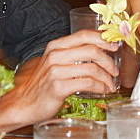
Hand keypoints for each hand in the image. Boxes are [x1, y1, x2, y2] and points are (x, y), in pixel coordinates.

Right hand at [2, 29, 119, 122]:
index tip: (115, 46)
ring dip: (106, 77)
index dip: (103, 39)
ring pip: (92, 69)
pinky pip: (88, 83)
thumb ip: (72, 54)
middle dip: (108, 61)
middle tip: (115, 70)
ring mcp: (56, 71)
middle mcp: (55, 55)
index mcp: (56, 46)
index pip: (84, 35)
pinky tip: (103, 91)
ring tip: (111, 84)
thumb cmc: (43, 84)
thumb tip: (100, 50)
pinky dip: (100, 87)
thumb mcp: (55, 63)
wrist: (24, 103)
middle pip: (91, 50)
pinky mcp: (58, 87)